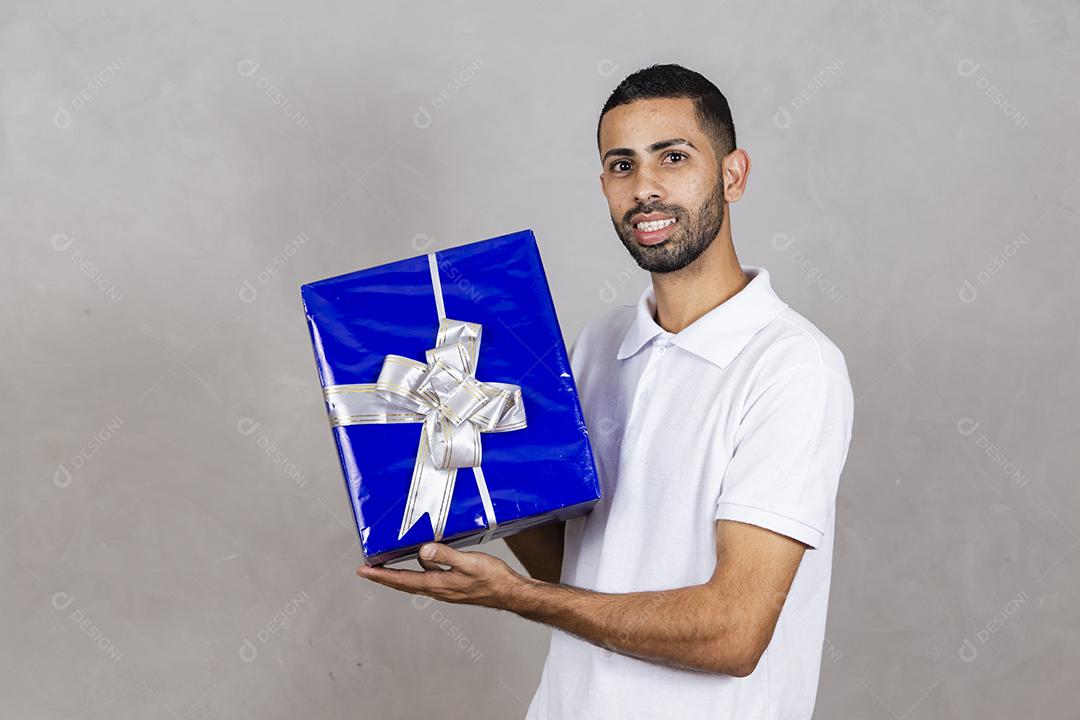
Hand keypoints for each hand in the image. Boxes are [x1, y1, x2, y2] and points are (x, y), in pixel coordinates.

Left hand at [357, 543, 524, 608]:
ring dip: (399, 574)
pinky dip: (418, 570)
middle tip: (365, 571)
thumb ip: (445, 556)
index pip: (402, 580)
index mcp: (438, 584)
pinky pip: (429, 578)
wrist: (510, 593)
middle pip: (403, 583)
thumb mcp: (469, 562)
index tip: (364, 571)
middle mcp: (438, 589)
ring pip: (415, 581)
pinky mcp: (453, 586)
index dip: (381, 575)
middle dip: (383, 576)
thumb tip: (423, 552)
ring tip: (386, 565)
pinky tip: (423, 560)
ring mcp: (445, 589)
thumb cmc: (493, 579)